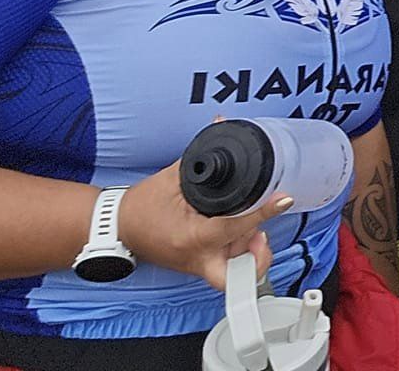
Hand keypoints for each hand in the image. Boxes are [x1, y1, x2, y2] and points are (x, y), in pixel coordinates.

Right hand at [117, 162, 284, 290]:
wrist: (115, 227)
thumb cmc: (140, 206)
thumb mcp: (173, 178)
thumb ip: (202, 155)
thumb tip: (222, 126)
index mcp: (192, 238)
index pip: (236, 226)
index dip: (264, 211)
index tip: (283, 199)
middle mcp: (197, 259)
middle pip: (239, 272)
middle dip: (257, 257)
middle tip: (261, 234)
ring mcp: (197, 266)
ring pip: (236, 270)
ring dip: (249, 251)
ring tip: (251, 229)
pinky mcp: (198, 266)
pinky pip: (227, 266)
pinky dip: (238, 252)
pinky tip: (241, 234)